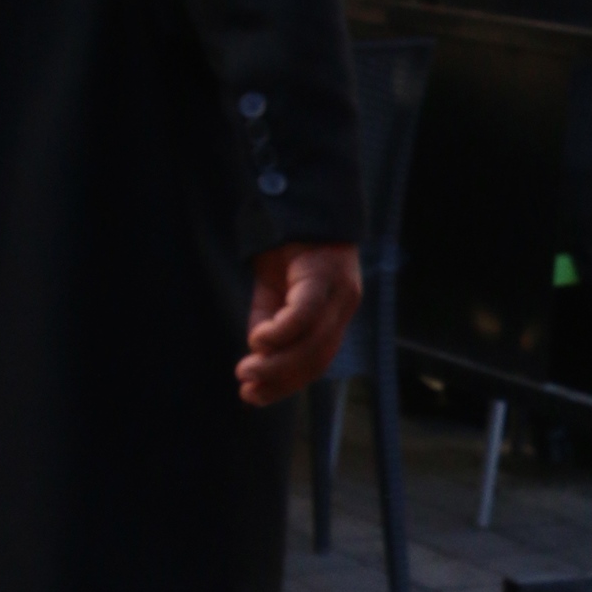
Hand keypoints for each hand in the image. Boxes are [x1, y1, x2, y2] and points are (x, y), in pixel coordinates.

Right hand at [238, 243, 359, 405]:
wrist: (299, 194)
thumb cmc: (286, 244)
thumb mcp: (274, 291)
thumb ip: (268, 321)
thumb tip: (258, 356)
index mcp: (335, 313)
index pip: (316, 360)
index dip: (286, 383)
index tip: (256, 397)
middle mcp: (344, 305)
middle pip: (317, 357)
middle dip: (280, 380)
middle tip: (247, 389)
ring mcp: (339, 291)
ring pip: (312, 342)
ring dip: (278, 363)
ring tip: (247, 371)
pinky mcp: (325, 274)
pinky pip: (305, 313)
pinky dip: (282, 332)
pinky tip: (259, 341)